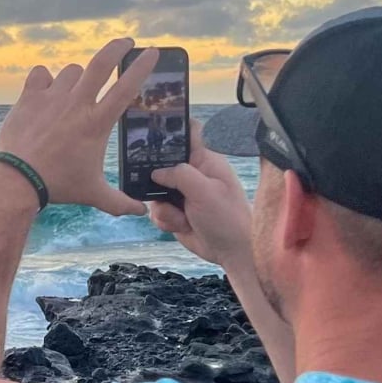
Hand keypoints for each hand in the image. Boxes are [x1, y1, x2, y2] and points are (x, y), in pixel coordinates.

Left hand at [0, 39, 158, 216]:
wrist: (17, 180)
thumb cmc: (57, 186)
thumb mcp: (93, 194)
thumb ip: (119, 202)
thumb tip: (141, 213)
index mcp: (97, 122)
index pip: (127, 87)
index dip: (142, 66)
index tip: (152, 52)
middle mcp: (77, 104)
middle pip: (101, 63)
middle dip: (117, 47)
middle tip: (125, 42)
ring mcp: (51, 98)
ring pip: (72, 71)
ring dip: (77, 76)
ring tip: (74, 89)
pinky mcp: (29, 98)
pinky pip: (40, 74)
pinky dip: (44, 78)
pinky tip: (44, 88)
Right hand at [149, 129, 253, 269]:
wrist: (232, 252)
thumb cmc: (228, 218)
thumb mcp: (206, 192)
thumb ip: (180, 175)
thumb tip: (156, 171)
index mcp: (205, 161)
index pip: (186, 134)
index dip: (169, 130)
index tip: (149, 133)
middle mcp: (192, 174)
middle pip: (161, 164)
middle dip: (155, 180)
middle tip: (160, 191)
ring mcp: (182, 193)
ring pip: (154, 192)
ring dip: (163, 207)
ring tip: (181, 217)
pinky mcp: (175, 211)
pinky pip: (157, 210)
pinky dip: (165, 220)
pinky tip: (181, 225)